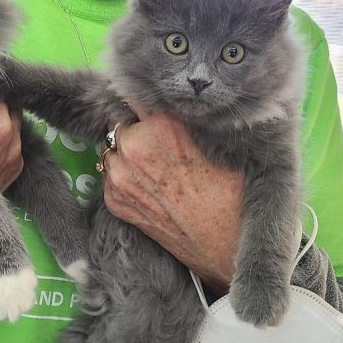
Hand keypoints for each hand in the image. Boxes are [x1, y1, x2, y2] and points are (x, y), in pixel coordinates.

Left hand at [101, 104, 243, 293]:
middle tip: (157, 140)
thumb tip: (176, 100)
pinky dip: (122, 174)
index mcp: (162, 124)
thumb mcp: (217, 141)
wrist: (226, 248)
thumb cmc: (232, 194)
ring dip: (125, 150)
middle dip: (134, 126)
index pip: (137, 93)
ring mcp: (119, 175)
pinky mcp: (113, 201)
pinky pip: (110, 173)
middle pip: (119, 119)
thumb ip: (187, 118)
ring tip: (153, 165)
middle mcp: (133, 146)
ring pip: (110, 147)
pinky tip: (148, 185)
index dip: (146, 98)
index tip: (152, 104)